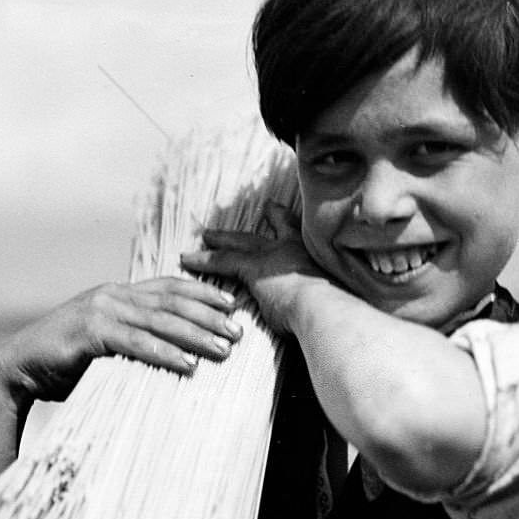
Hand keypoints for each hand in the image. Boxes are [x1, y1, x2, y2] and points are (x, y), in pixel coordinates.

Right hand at [0, 277, 242, 404]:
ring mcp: (100, 311)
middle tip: (238, 332)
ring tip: (223, 349)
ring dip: (195, 335)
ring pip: (159, 321)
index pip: (169, 287)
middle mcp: (112, 295)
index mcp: (118, 293)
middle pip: (171, 302)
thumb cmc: (65, 361)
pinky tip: (187, 365)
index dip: (203, 293)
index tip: (232, 304)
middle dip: (208, 316)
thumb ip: (132, 337)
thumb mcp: (105, 342)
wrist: (18, 368)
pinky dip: (164, 353)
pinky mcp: (89, 333)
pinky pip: (135, 343)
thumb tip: (171, 350)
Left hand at [181, 205, 326, 333]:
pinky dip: (203, 260)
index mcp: (310, 254)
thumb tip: (315, 311)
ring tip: (205, 236)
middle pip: (263, 234)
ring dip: (221, 241)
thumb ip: (318, 298)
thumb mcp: (329, 297)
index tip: (272, 207)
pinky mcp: (253, 269)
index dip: (282, 220)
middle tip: (250, 214)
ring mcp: (271, 256)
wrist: (325, 309)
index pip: (294, 231)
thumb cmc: (331, 310)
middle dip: (251, 227)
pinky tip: (187, 260)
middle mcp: (290, 248)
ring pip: (238, 245)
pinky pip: (221, 261)